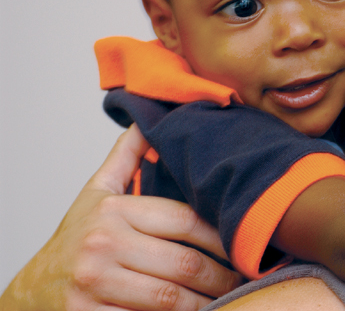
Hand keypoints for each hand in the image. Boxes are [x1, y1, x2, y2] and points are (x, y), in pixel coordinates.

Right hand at [1, 125, 241, 310]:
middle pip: (183, 263)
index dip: (222, 236)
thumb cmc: (75, 238)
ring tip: (231, 299)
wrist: (30, 289)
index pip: (185, 221)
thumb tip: (148, 121)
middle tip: (246, 279)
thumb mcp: (96, 193)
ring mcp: (93, 284)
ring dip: (206, 303)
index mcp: (113, 211)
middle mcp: (102, 245)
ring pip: (170, 298)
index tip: (246, 246)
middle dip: (222, 276)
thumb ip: (126, 157)